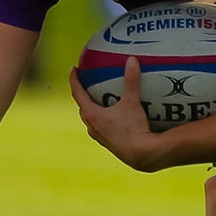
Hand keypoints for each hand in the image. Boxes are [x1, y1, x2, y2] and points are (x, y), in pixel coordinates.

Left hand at [69, 57, 165, 171]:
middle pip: (82, 107)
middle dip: (82, 95)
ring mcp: (99, 136)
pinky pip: (100, 127)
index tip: (73, 70)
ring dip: (91, 109)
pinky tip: (114, 117)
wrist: (141, 154)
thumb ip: (131, 80)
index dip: (74, 80)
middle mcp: (92, 126)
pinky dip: (102, 119)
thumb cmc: (133, 128)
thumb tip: (131, 60)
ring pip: (90, 119)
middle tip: (85, 84)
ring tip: (98, 100)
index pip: (78, 93)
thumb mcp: (132, 102)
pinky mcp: (108, 143)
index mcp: (92, 115)